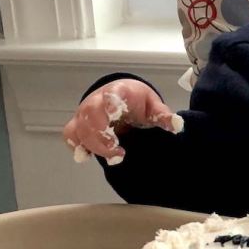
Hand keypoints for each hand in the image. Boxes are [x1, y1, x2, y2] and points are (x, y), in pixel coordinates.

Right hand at [62, 79, 182, 165]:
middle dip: (101, 136)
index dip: (110, 104)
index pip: (111, 95)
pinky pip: (71, 136)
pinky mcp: (78, 125)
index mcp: (118, 92)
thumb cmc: (136, 101)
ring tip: (113, 156)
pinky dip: (77, 146)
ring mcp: (85, 113)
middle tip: (118, 151)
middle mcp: (96, 101)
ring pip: (78, 128)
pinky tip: (87, 156)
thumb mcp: (153, 105)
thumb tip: (177, 126)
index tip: (116, 116)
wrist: (118, 96)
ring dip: (93, 145)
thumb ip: (163, 116)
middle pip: (90, 115)